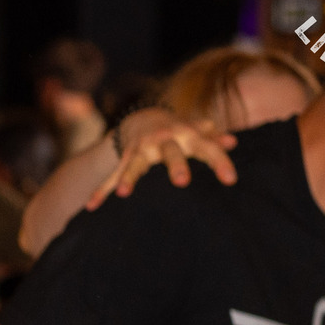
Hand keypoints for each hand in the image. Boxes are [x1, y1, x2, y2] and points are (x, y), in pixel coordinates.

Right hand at [87, 112, 235, 212]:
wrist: (143, 117)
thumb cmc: (179, 130)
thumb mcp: (197, 131)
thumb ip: (213, 137)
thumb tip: (232, 142)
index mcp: (186, 134)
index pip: (207, 148)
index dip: (220, 162)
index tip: (230, 180)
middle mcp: (164, 140)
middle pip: (171, 152)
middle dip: (175, 165)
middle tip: (182, 182)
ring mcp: (142, 148)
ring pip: (135, 164)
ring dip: (130, 178)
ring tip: (124, 195)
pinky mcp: (125, 157)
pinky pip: (112, 176)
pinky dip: (102, 190)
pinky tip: (91, 206)